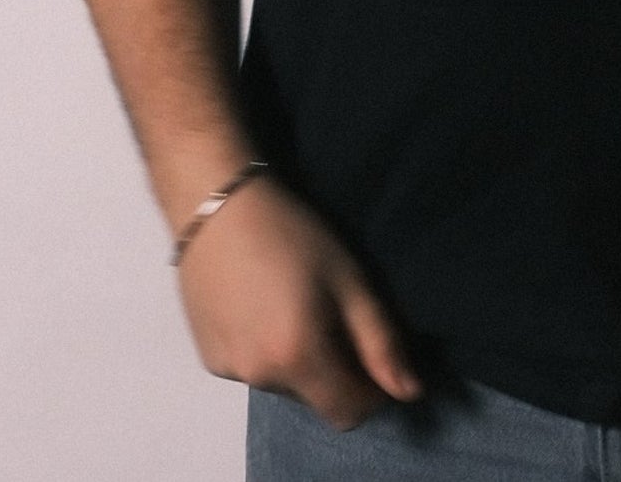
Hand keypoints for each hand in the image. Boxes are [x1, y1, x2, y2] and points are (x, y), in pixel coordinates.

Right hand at [175, 173, 423, 431]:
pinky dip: (267, 351)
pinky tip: (263, 306)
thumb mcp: (349, 280)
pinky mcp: (209, 359)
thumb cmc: (292, 234)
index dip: (370, 391)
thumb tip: (411, 393)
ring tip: (295, 304)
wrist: (218, 206)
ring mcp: (230, 372)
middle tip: (333, 313)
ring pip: (284, 385)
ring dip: (300, 360)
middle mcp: (260, 378)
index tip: (371, 350)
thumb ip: (381, 342)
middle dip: (335, 369)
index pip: (348, 414)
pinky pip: (254, 370)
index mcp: (298, 360)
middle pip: (316, 398)